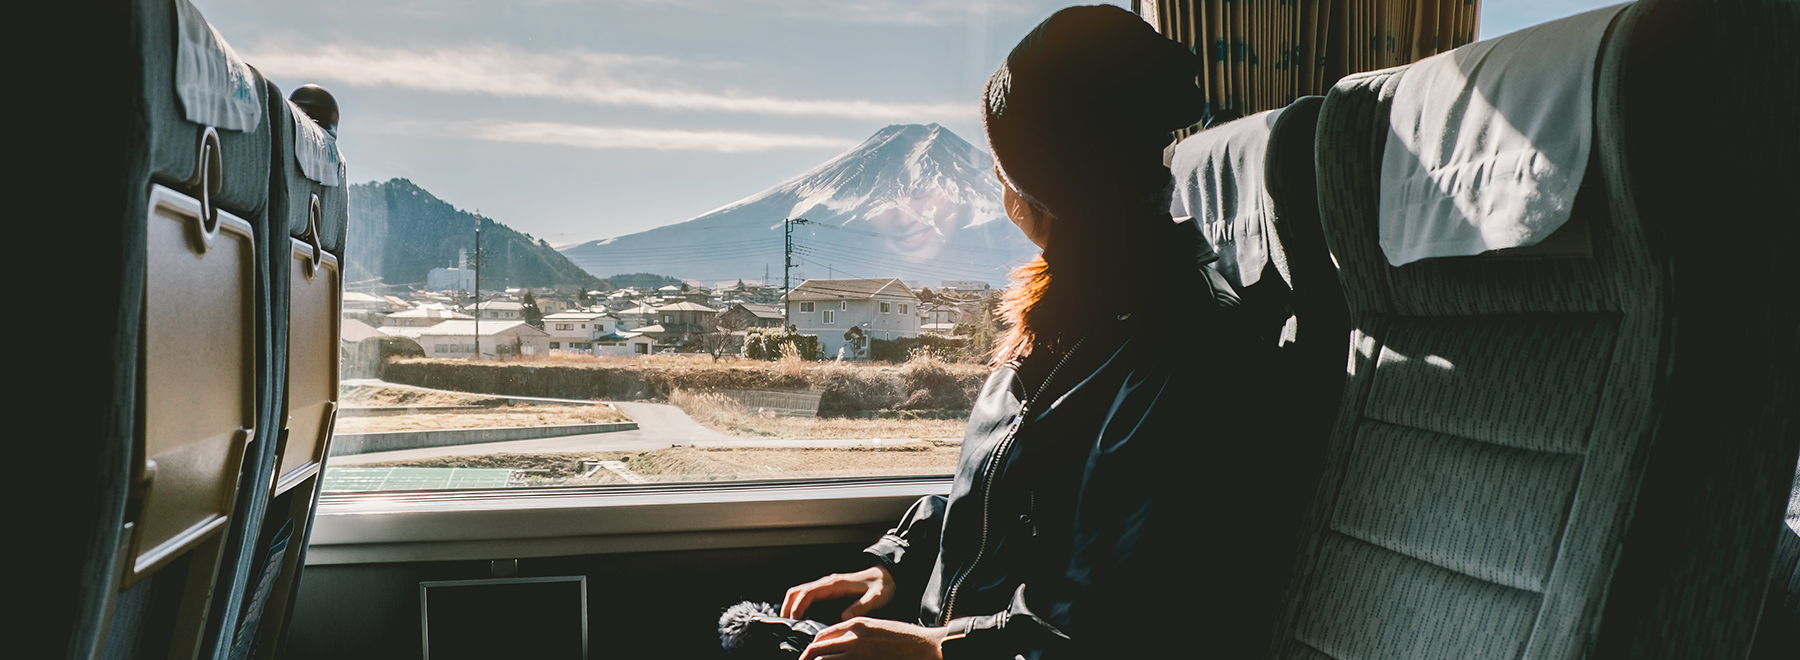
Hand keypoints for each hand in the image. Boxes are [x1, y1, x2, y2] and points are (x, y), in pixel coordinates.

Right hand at [782, 566, 895, 620]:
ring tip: (789, 625)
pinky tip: (799, 620)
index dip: (798, 606)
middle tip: (785, 626)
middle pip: (797, 591)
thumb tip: (843, 617)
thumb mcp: (876, 597)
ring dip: (790, 606)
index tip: (794, 621)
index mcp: (835, 584)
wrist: (886, 576)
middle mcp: (827, 583)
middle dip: (787, 607)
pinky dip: (797, 606)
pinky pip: (806, 596)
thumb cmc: (882, 586)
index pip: (808, 593)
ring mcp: (825, 587)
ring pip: (799, 593)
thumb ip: (862, 606)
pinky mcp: (827, 591)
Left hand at [799, 618, 946, 659]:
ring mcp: (856, 653)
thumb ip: (856, 635)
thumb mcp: (876, 629)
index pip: (821, 636)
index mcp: (855, 624)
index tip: (810, 658)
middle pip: (816, 650)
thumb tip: (841, 646)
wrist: (926, 647)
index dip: (812, 650)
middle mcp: (852, 637)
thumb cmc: (905, 640)